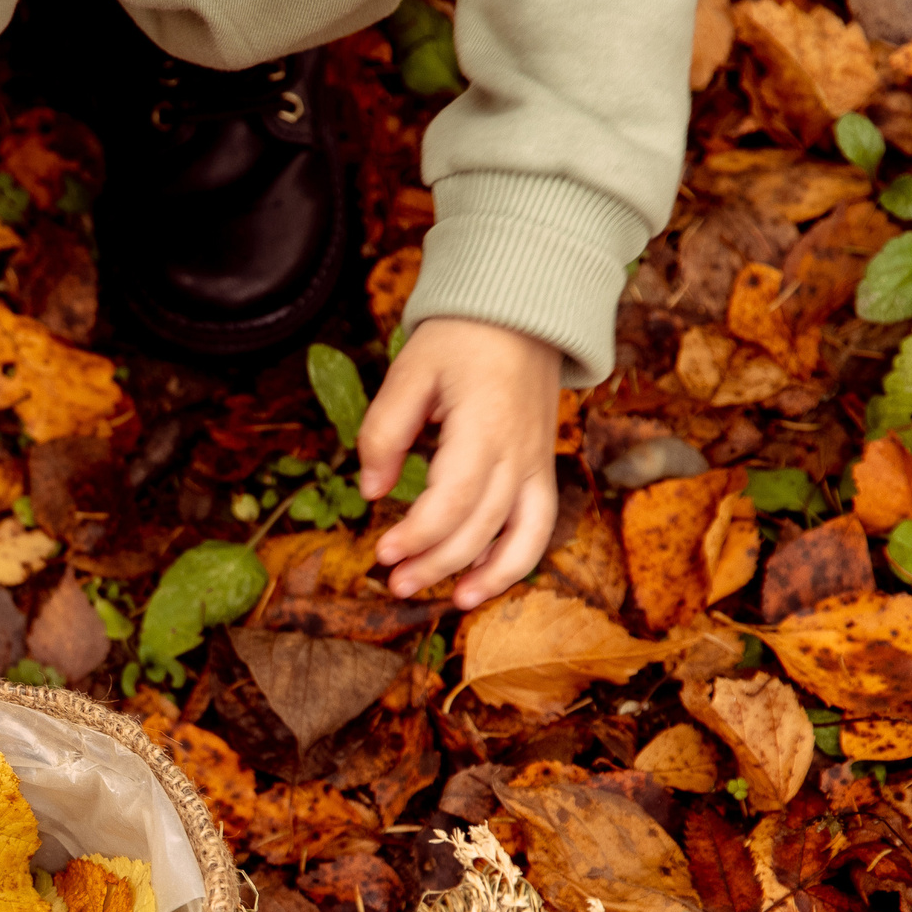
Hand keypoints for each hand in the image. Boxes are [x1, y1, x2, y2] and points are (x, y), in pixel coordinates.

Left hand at [357, 317, 562, 608]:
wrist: (521, 311)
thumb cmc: (460, 337)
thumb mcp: (409, 373)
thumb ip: (384, 433)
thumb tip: (371, 492)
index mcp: (485, 427)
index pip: (453, 500)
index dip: (417, 534)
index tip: (381, 550)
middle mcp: (518, 453)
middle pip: (481, 527)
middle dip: (436, 563)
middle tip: (394, 581)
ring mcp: (536, 464)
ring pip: (520, 537)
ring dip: (486, 577)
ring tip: (449, 601)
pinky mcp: (541, 470)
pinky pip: (538, 527)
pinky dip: (515, 561)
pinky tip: (480, 582)